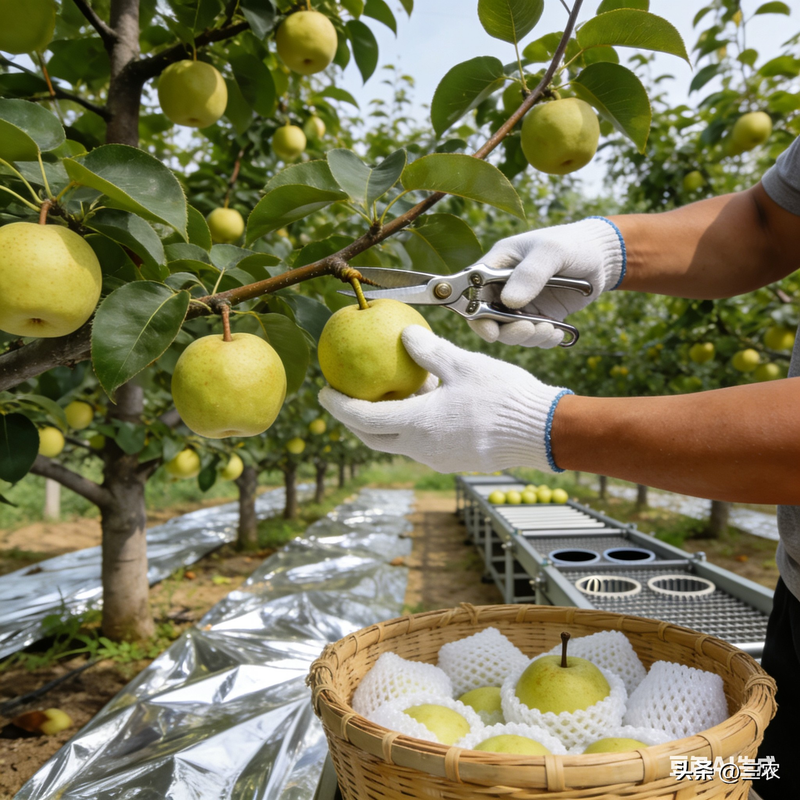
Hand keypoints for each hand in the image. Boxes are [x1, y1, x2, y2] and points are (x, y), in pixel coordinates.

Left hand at [318, 326, 571, 473]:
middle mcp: (422, 448)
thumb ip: (429, 352)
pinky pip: (420, 444)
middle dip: (352, 420)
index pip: (363, 417)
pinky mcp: (454, 460)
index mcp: (418, 424)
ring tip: (379, 397)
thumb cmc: (504, 395)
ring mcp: (438, 458)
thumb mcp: (464, 365)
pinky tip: (419, 404)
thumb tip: (401, 335)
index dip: (338, 404)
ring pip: (396, 443)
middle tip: (341, 398)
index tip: (322, 391)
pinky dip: (408, 426)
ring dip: (382, 423)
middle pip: (373, 438)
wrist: (542, 431)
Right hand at [469, 217, 624, 347]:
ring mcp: (520, 304)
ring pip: (509, 332)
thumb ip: (530, 274)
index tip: (490, 331)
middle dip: (506, 331)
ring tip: (549, 330)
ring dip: (527, 337)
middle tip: (528, 329)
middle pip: (487, 319)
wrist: (602, 257)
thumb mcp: (551, 251)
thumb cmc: (572, 244)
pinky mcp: (538, 317)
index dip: (474, 314)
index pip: (472, 292)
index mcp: (497, 265)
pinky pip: (532, 336)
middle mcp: (503, 287)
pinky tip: (557, 333)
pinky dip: (542, 340)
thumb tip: (510, 301)